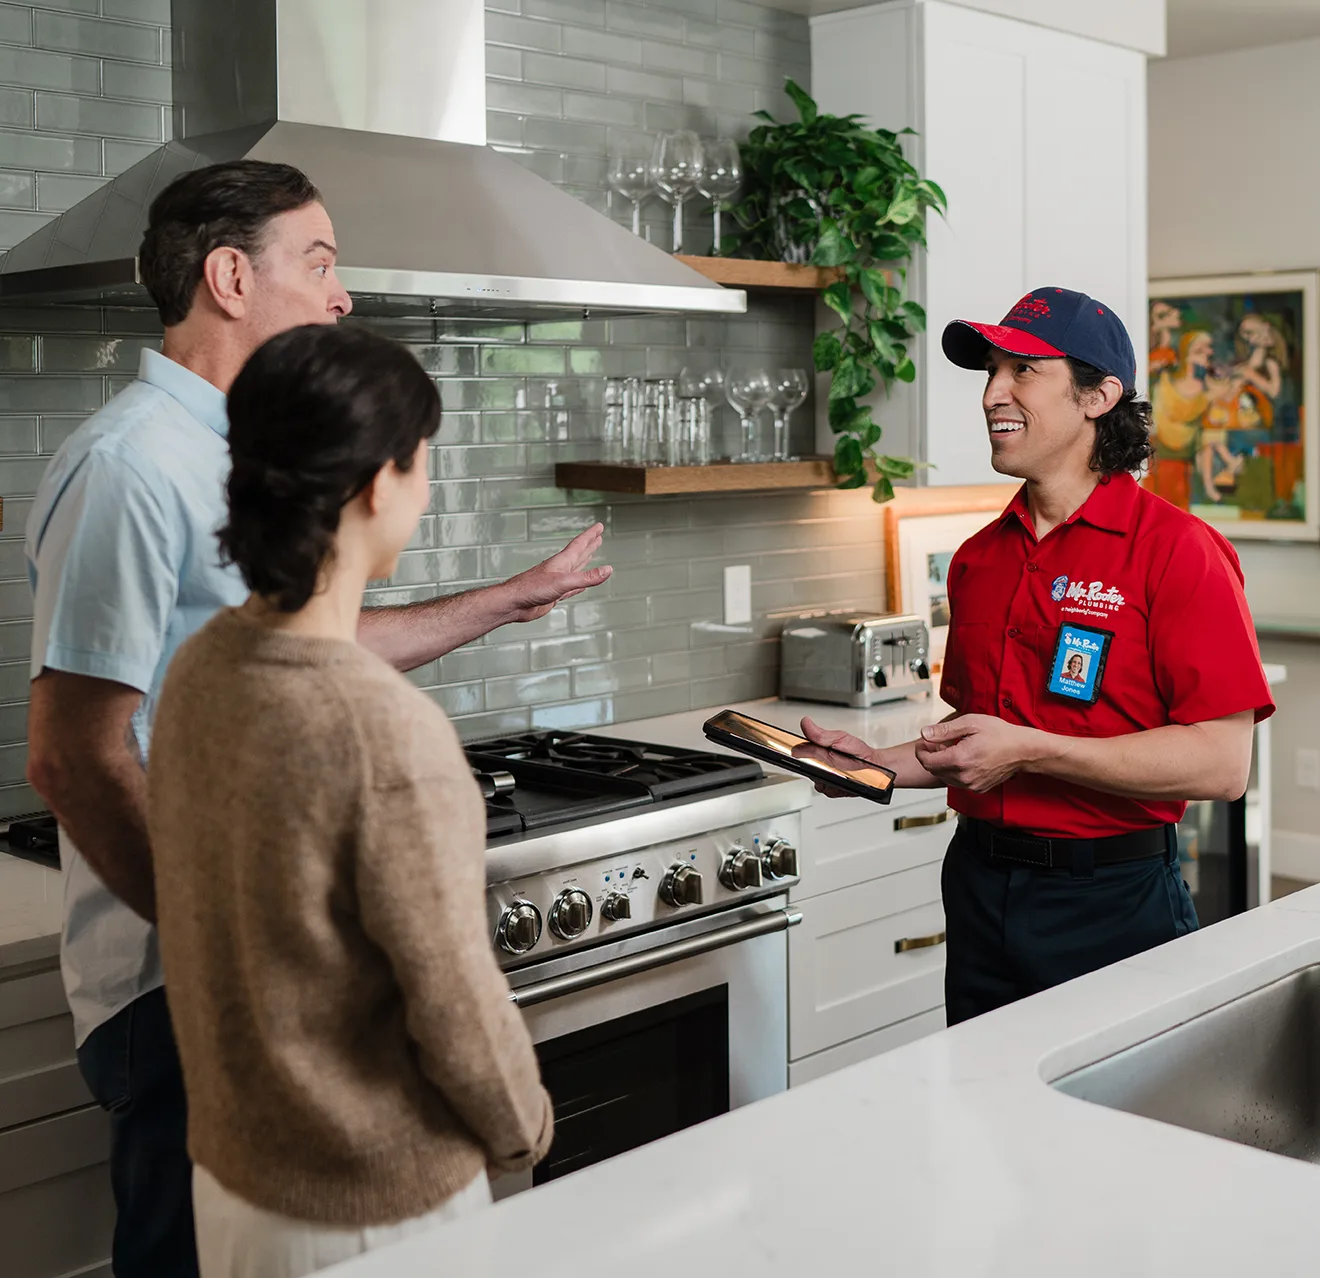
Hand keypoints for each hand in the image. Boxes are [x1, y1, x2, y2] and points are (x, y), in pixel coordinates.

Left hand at [498, 524, 612, 623]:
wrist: (513, 603)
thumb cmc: (531, 589)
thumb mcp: (563, 582)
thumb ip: (586, 577)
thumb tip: (608, 570)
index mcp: (562, 562)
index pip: (579, 544)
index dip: (590, 535)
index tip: (599, 527)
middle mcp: (560, 569)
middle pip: (578, 554)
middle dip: (589, 545)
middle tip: (598, 537)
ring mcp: (556, 582)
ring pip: (575, 569)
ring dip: (584, 562)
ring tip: (590, 555)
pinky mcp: (553, 594)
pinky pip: (571, 587)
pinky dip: (579, 584)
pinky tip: (581, 584)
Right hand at [796, 717, 880, 797]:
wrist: (875, 766)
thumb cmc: (858, 751)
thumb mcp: (840, 738)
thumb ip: (821, 735)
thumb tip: (805, 722)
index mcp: (818, 748)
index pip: (799, 750)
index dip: (797, 752)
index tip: (802, 753)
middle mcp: (818, 763)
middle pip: (806, 768)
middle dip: (817, 766)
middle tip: (831, 762)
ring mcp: (824, 777)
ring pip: (815, 781)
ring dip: (827, 777)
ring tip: (840, 770)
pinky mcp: (831, 789)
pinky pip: (826, 790)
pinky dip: (834, 787)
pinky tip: (842, 780)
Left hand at [913, 714, 1038, 792]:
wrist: (1023, 750)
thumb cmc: (1001, 735)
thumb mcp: (970, 723)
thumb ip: (944, 730)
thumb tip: (925, 733)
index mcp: (960, 759)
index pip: (927, 761)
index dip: (921, 750)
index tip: (924, 742)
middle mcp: (964, 776)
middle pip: (934, 770)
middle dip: (930, 756)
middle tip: (937, 743)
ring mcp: (972, 784)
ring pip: (944, 777)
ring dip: (942, 764)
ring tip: (950, 749)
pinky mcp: (978, 788)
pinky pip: (957, 782)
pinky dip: (954, 771)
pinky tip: (962, 758)